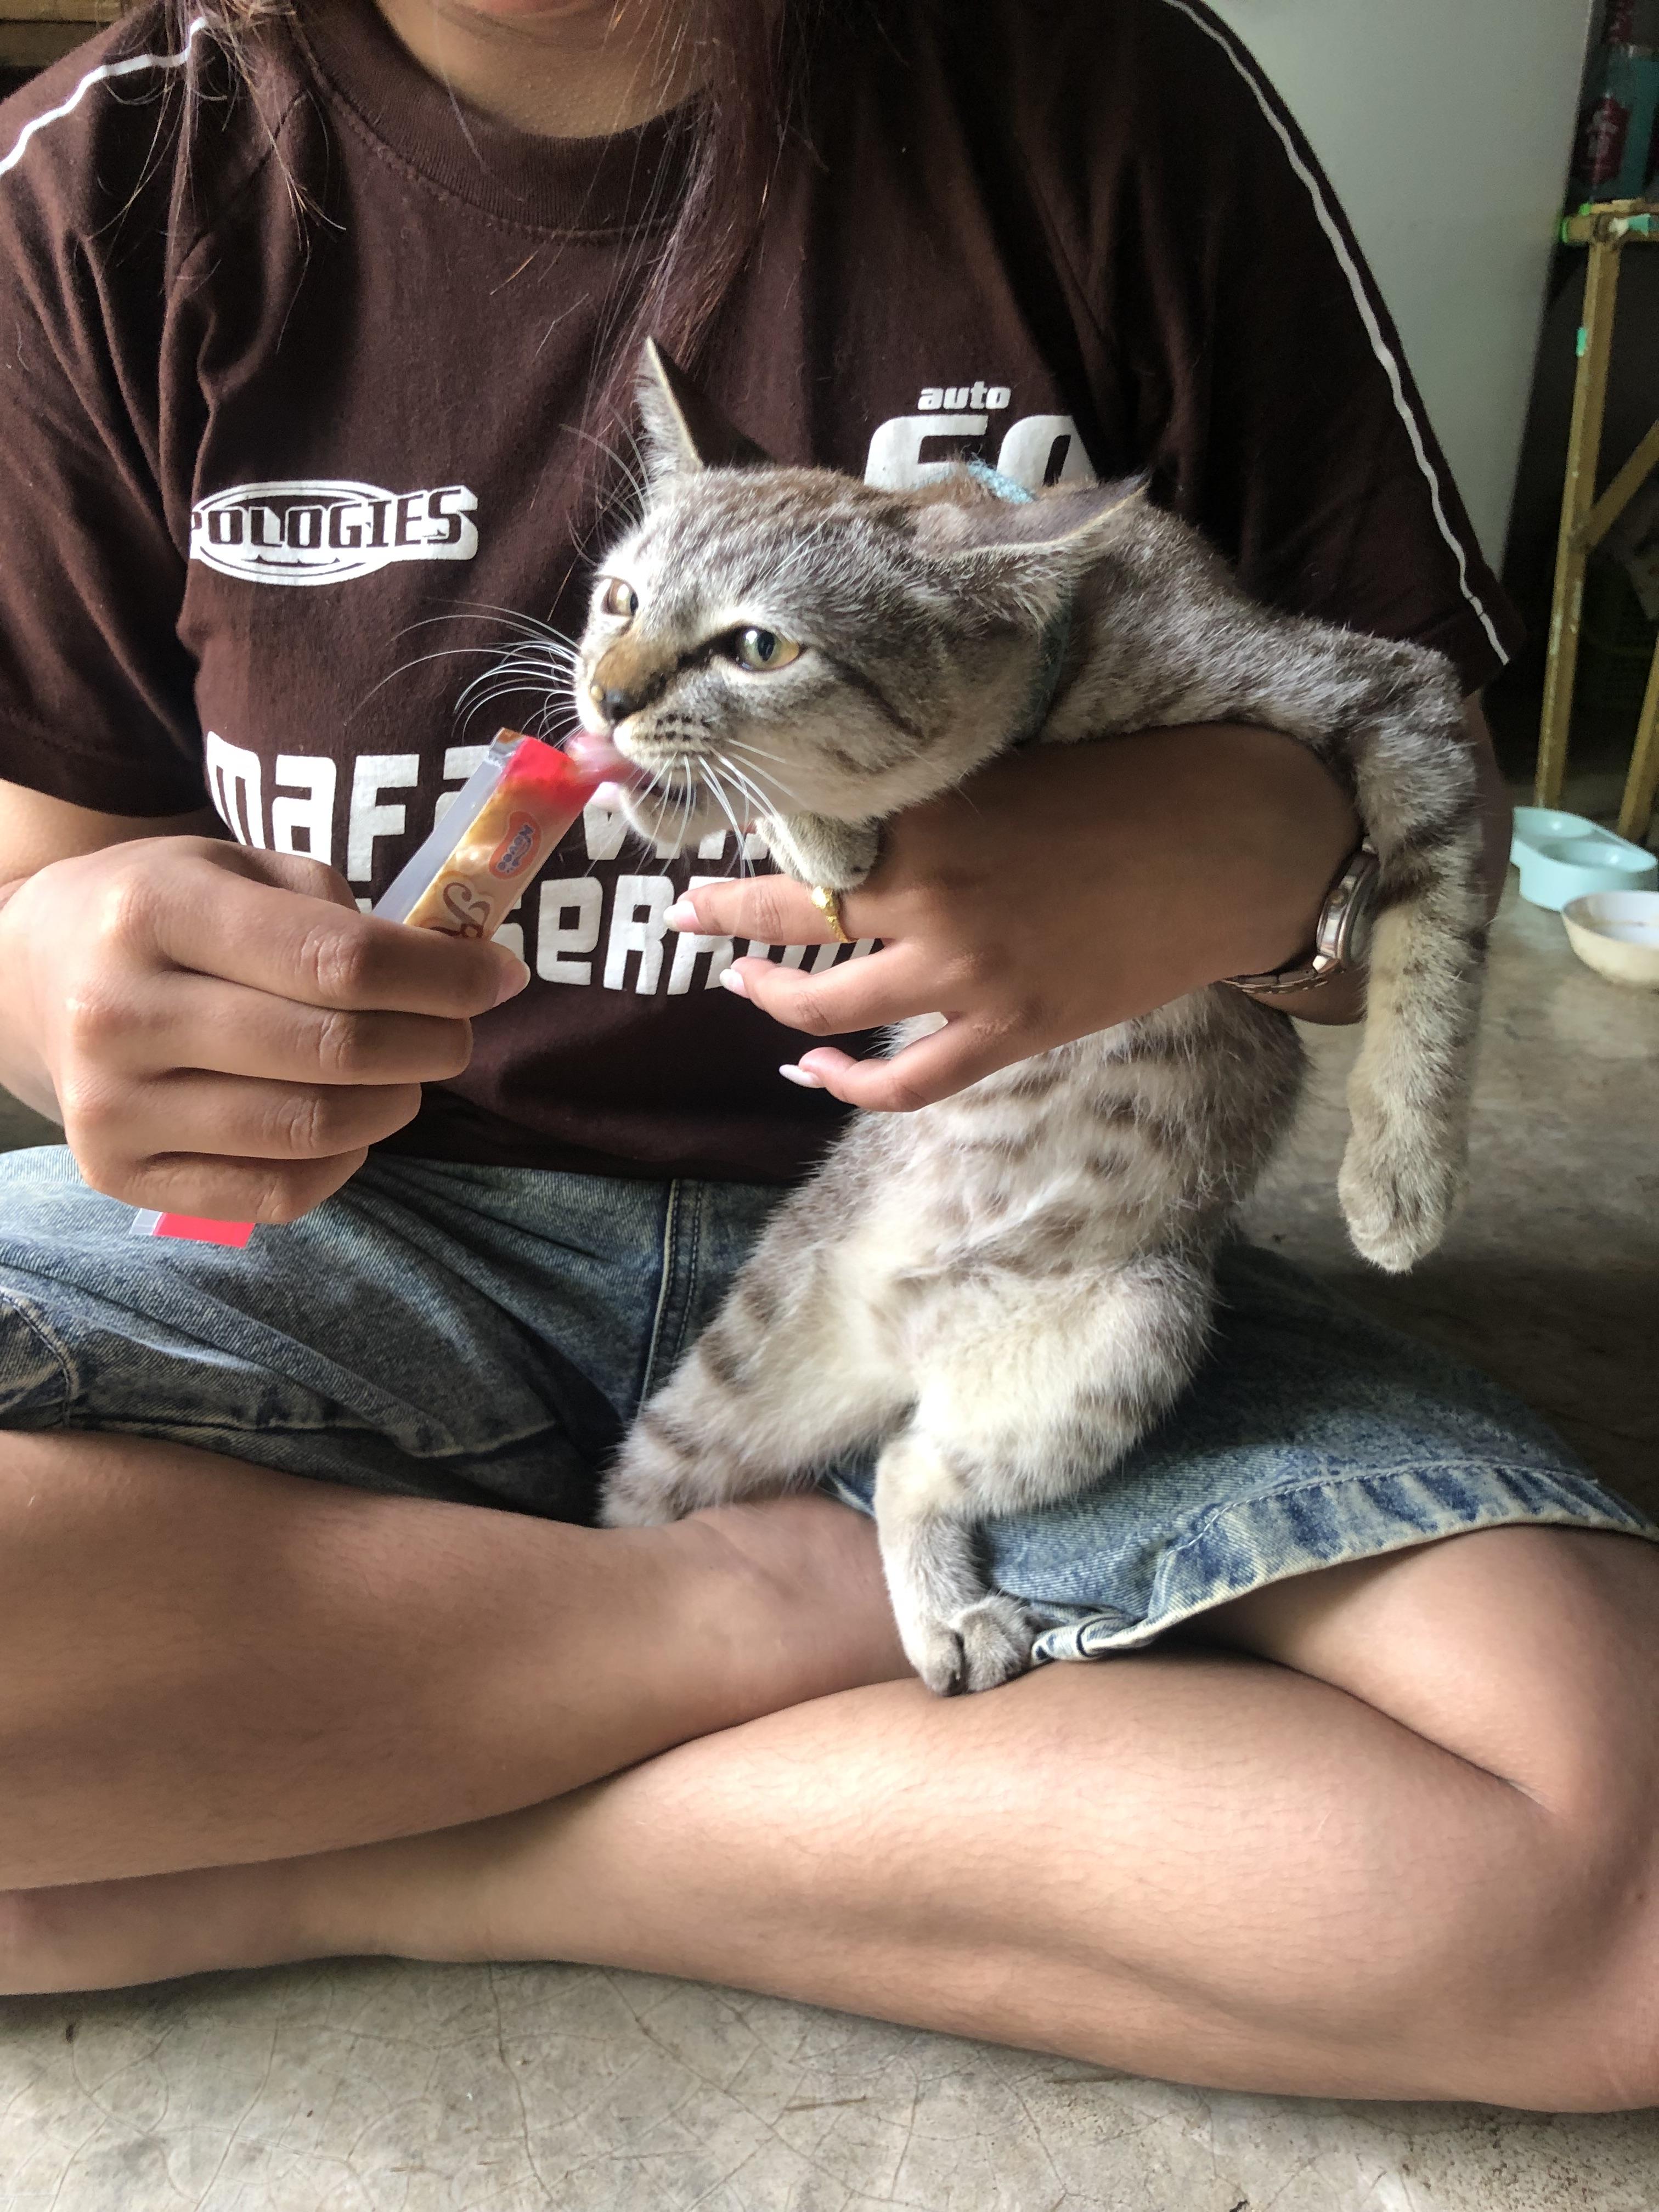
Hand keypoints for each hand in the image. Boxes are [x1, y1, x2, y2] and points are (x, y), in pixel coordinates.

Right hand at [0, 837, 527, 1219]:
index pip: (338, 961)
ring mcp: (112, 1105)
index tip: (499, 977)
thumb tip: (462, 966)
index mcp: (156, 910)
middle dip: (432, 1043)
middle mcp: (121, 1011)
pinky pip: (278, 1192)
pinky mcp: (120, 1174)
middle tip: (459, 1031)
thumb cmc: (166, 913)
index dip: (442, 978)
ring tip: (411, 1073)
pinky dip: (345, 1161)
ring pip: (312, 1130)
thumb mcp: (237, 867)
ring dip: (397, 1103)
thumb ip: (340, 910)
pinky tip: (352, 1121)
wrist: (34, 976)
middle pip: (333, 1051)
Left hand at [669, 725, 1357, 1111]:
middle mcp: (934, 898)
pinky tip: (808, 1071)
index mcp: (932, 817)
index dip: (745, 835)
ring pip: (828, 1007)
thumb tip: (849, 811)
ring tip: (736, 985)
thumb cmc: (1131, 789)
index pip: (805, 831)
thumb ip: (928, 797)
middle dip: (722, 914)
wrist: (1230, 851)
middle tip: (685, 911)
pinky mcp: (1010, 1032)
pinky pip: (905, 1083)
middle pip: (792, 914)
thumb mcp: (1010, 769)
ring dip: (768, 998)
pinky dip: (847, 1085)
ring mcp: (969, 976)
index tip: (703, 829)